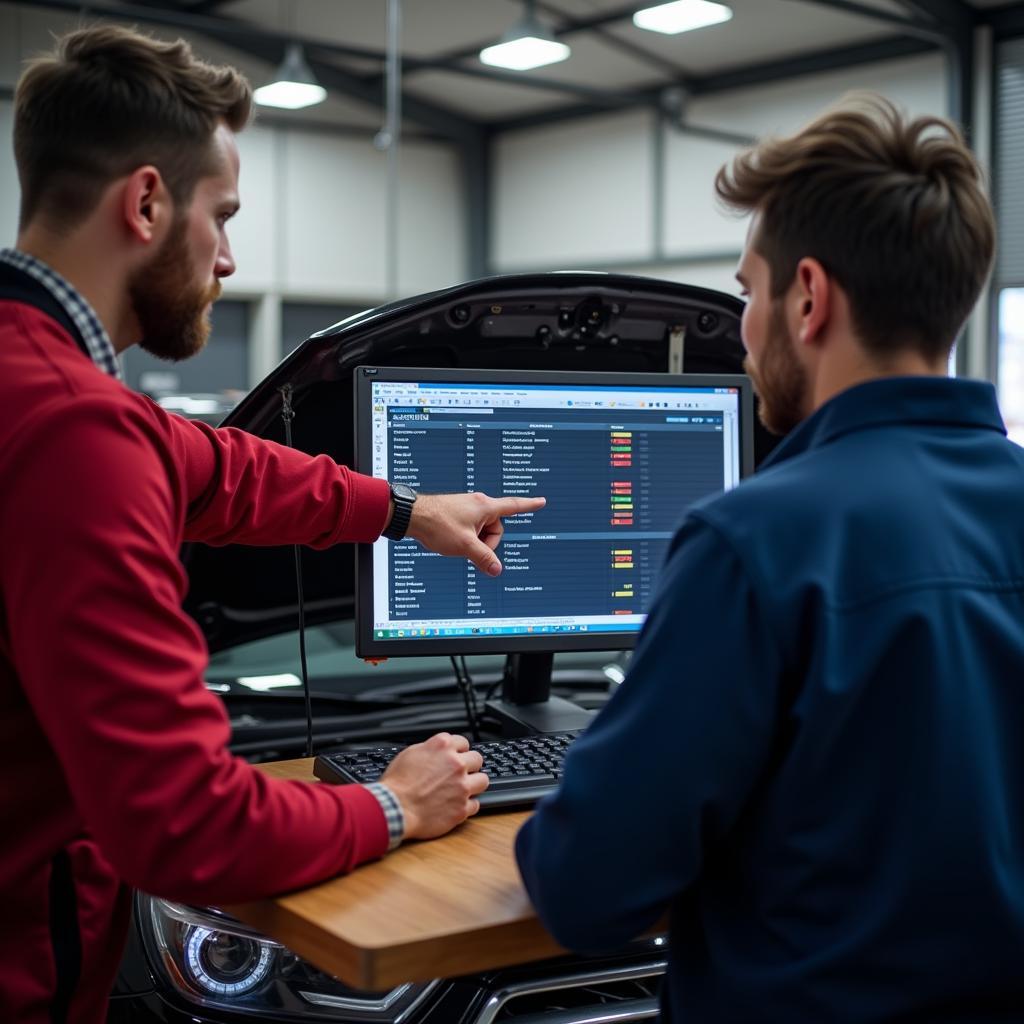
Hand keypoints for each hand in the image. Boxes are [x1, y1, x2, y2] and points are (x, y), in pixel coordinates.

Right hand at [380, 732, 488, 839]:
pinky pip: (476, 804)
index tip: (457, 756)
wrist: (395, 809)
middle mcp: (456, 764)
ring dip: (474, 784)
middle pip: (477, 759)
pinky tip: (457, 805)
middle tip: (460, 773)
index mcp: (443, 747)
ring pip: (483, 780)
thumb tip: (438, 750)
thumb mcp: (410, 753)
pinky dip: (467, 805)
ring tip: (464, 789)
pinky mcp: (462, 808)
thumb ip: (430, 748)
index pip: (463, 742)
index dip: (458, 750)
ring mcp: (462, 786)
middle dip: (470, 765)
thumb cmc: (397, 783)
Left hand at [405, 492, 545, 575]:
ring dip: (474, 540)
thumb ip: (483, 558)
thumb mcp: (464, 546)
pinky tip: (451, 540)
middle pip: (495, 528)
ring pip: (481, 530)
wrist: (412, 515)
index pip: (514, 506)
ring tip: (456, 542)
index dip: (529, 505)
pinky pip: (470, 528)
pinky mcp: (457, 513)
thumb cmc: (438, 524)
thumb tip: (497, 570)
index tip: (541, 501)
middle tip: (469, 548)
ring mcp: (467, 508)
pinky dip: (466, 537)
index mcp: (485, 507)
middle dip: (486, 542)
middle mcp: (478, 504)